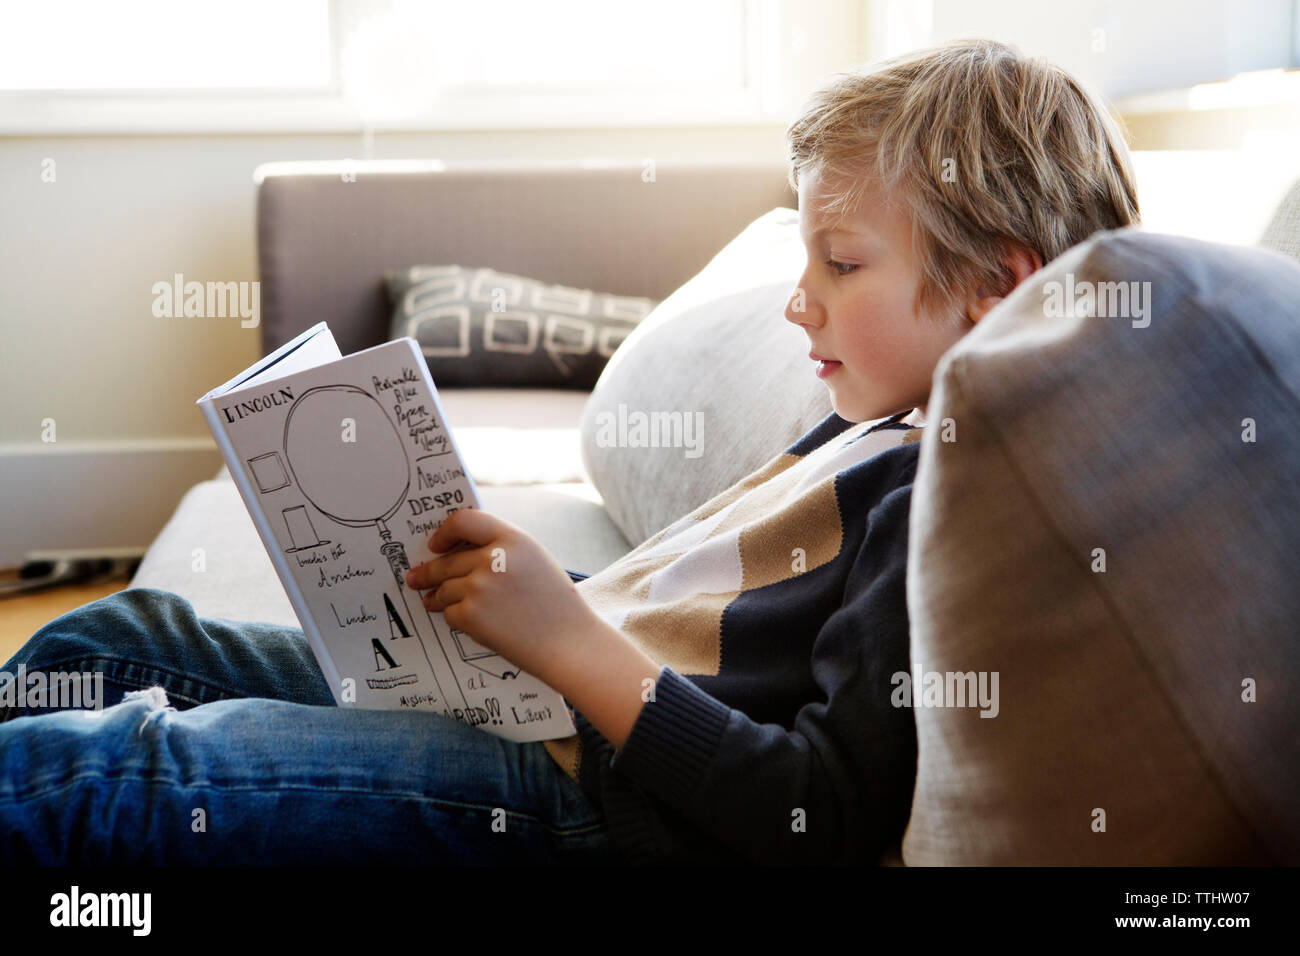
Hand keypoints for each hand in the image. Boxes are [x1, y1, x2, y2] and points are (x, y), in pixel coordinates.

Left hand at [404, 508, 599, 681]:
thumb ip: (502, 549)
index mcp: (513, 539)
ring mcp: (479, 586)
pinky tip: (468, 623)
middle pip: (446, 560)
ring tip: (432, 602)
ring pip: (443, 588)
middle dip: (428, 572)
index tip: (436, 544)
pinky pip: (450, 613)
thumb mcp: (535, 560)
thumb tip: (460, 552)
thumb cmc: (555, 605)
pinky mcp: (471, 614)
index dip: (445, 532)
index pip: (464, 520)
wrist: (569, 643)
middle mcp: (493, 558)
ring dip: (436, 597)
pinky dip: (456, 619)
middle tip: (416, 578)